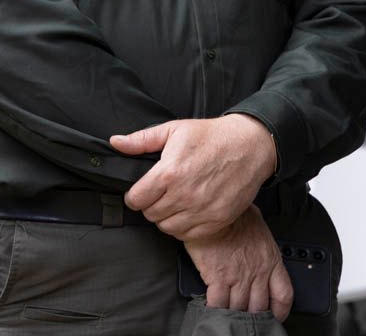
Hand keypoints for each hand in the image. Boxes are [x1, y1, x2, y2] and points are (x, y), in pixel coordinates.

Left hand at [109, 114, 275, 240]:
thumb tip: (115, 143)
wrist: (249, 146)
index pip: (136, 200)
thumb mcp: (173, 130)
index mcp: (169, 173)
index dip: (134, 196)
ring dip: (165, 217)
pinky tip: (186, 211)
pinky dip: (183, 226)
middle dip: (149, 205)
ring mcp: (201, 211)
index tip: (139, 191)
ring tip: (172, 202)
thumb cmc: (210, 136)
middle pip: (150, 215)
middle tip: (157, 194)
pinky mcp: (217, 221)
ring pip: (167, 228)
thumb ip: (141, 140)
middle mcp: (184, 196)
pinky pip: (188, 235)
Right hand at [183, 205, 292, 320]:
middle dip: (252, 314)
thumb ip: (260, 240)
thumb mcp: (257, 224)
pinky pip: (219, 303)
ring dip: (233, 313)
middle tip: (246, 315)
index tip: (274, 315)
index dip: (280, 311)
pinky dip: (215, 309)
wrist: (214, 209)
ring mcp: (238, 277)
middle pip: (259, 307)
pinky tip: (212, 309)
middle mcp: (257, 272)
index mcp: (271, 260)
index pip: (283, 295)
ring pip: (239, 308)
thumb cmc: (234, 213)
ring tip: (228, 314)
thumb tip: (256, 240)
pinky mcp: (218, 277)